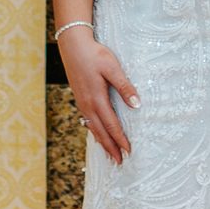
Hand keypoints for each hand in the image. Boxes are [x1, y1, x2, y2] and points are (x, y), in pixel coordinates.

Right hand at [61, 30, 139, 165]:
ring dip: (102, 142)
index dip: (120, 140)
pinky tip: (97, 133)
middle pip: (101, 132)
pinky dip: (94, 131)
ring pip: (93, 128)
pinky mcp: (80, 98)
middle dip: (110, 148)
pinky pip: (88, 120)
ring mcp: (82, 103)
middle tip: (119, 162)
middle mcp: (88, 105)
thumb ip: (124, 86)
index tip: (128, 151)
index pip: (111, 125)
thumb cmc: (94, 54)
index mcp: (97, 99)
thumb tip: (136, 104)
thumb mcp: (113, 68)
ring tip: (109, 154)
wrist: (73, 46)